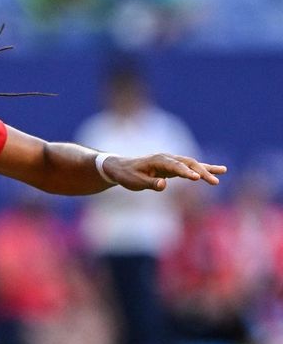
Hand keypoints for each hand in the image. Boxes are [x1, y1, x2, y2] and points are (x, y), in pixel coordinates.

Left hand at [103, 154, 226, 191]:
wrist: (120, 167)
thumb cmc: (127, 175)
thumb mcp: (135, 182)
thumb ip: (150, 183)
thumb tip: (163, 185)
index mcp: (157, 161)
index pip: (175, 166)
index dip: (186, 172)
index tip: (197, 179)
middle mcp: (167, 158)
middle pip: (188, 163)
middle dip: (202, 172)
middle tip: (214, 182)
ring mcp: (171, 161)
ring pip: (192, 163)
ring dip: (206, 169)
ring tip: (223, 171)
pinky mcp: (174, 167)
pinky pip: (191, 167)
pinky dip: (204, 168)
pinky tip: (218, 170)